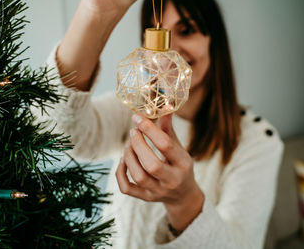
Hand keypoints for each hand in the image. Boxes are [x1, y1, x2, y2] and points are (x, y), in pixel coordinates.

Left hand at [115, 113, 204, 232]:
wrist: (183, 195)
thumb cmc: (179, 166)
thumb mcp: (179, 148)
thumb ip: (168, 129)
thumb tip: (164, 106)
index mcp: (183, 164)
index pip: (166, 145)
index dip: (149, 129)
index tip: (138, 118)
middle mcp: (172, 180)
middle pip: (152, 165)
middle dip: (138, 145)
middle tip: (133, 131)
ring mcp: (157, 191)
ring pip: (138, 176)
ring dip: (129, 156)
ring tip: (129, 144)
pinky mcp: (145, 198)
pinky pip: (127, 188)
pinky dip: (120, 172)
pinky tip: (123, 160)